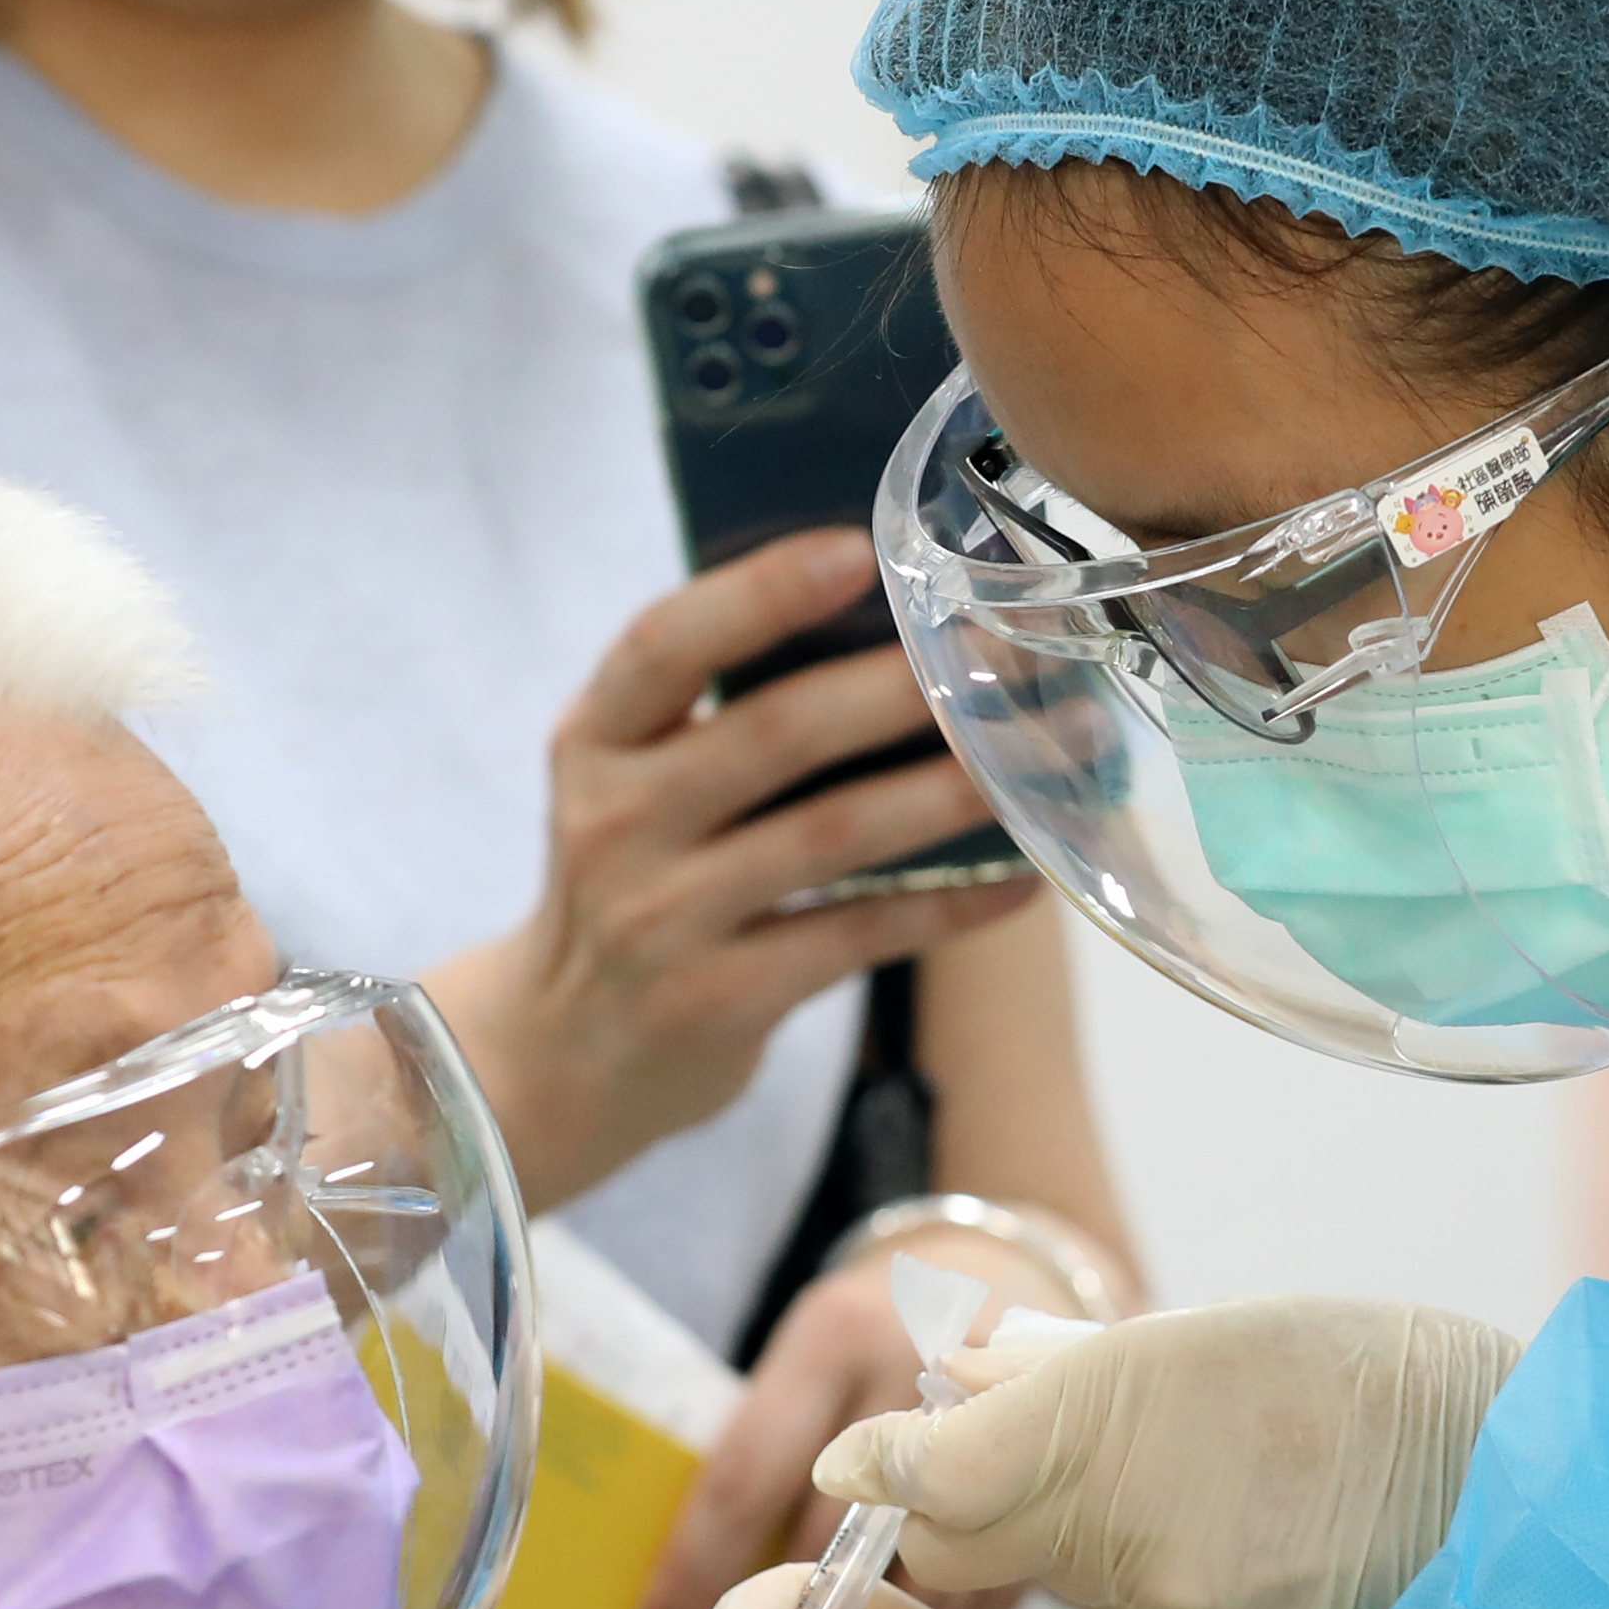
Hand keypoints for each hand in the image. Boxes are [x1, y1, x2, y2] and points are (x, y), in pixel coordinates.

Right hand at [432, 532, 1040, 1213]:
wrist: (563, 1057)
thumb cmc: (634, 882)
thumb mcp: (630, 784)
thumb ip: (714, 713)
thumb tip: (890, 625)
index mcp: (593, 741)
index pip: (662, 645)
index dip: (758, 594)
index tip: (858, 551)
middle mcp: (617, 823)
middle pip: (774, 734)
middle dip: (902, 688)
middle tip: (1007, 653)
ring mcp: (664, 918)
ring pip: (833, 833)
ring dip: (950, 789)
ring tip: (1045, 755)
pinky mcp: (721, 1000)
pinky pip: (859, 934)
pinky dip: (949, 905)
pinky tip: (1024, 880)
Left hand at [627, 1252, 1073, 1608]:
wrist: (1016, 1266)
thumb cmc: (882, 1329)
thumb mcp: (811, 1354)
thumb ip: (766, 1449)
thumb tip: (688, 1587)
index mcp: (833, 1341)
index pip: (744, 1479)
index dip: (690, 1576)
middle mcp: (911, 1382)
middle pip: (827, 1541)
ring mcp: (992, 1438)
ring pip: (910, 1582)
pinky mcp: (1045, 1486)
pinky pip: (980, 1591)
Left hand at [807, 1296, 1517, 1608]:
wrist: (1510, 1479)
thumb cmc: (1365, 1376)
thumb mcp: (1205, 1330)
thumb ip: (1061, 1370)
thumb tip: (957, 1376)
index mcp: (1107, 1418)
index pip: (933, 1476)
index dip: (892, 1470)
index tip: (870, 1465)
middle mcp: (1123, 1530)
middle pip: (971, 1547)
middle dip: (967, 1514)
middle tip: (991, 1474)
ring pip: (1076, 1579)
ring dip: (1095, 1539)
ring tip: (1196, 1482)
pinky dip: (1179, 1584)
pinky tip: (1251, 1541)